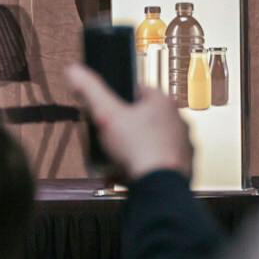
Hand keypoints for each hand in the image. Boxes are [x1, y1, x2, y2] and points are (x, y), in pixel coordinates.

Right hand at [65, 63, 192, 182]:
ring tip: (120, 158)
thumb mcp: (106, 115)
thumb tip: (75, 71)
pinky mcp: (184, 165)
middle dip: (127, 127)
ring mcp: (183, 144)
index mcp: (162, 102)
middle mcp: (178, 120)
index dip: (119, 101)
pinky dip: (147, 165)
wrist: (159, 187)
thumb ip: (90, 90)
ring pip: (154, 140)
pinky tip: (131, 173)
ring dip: (138, 147)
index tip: (109, 111)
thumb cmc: (138, 150)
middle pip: (145, 117)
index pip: (139, 90)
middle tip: (111, 137)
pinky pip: (161, 161)